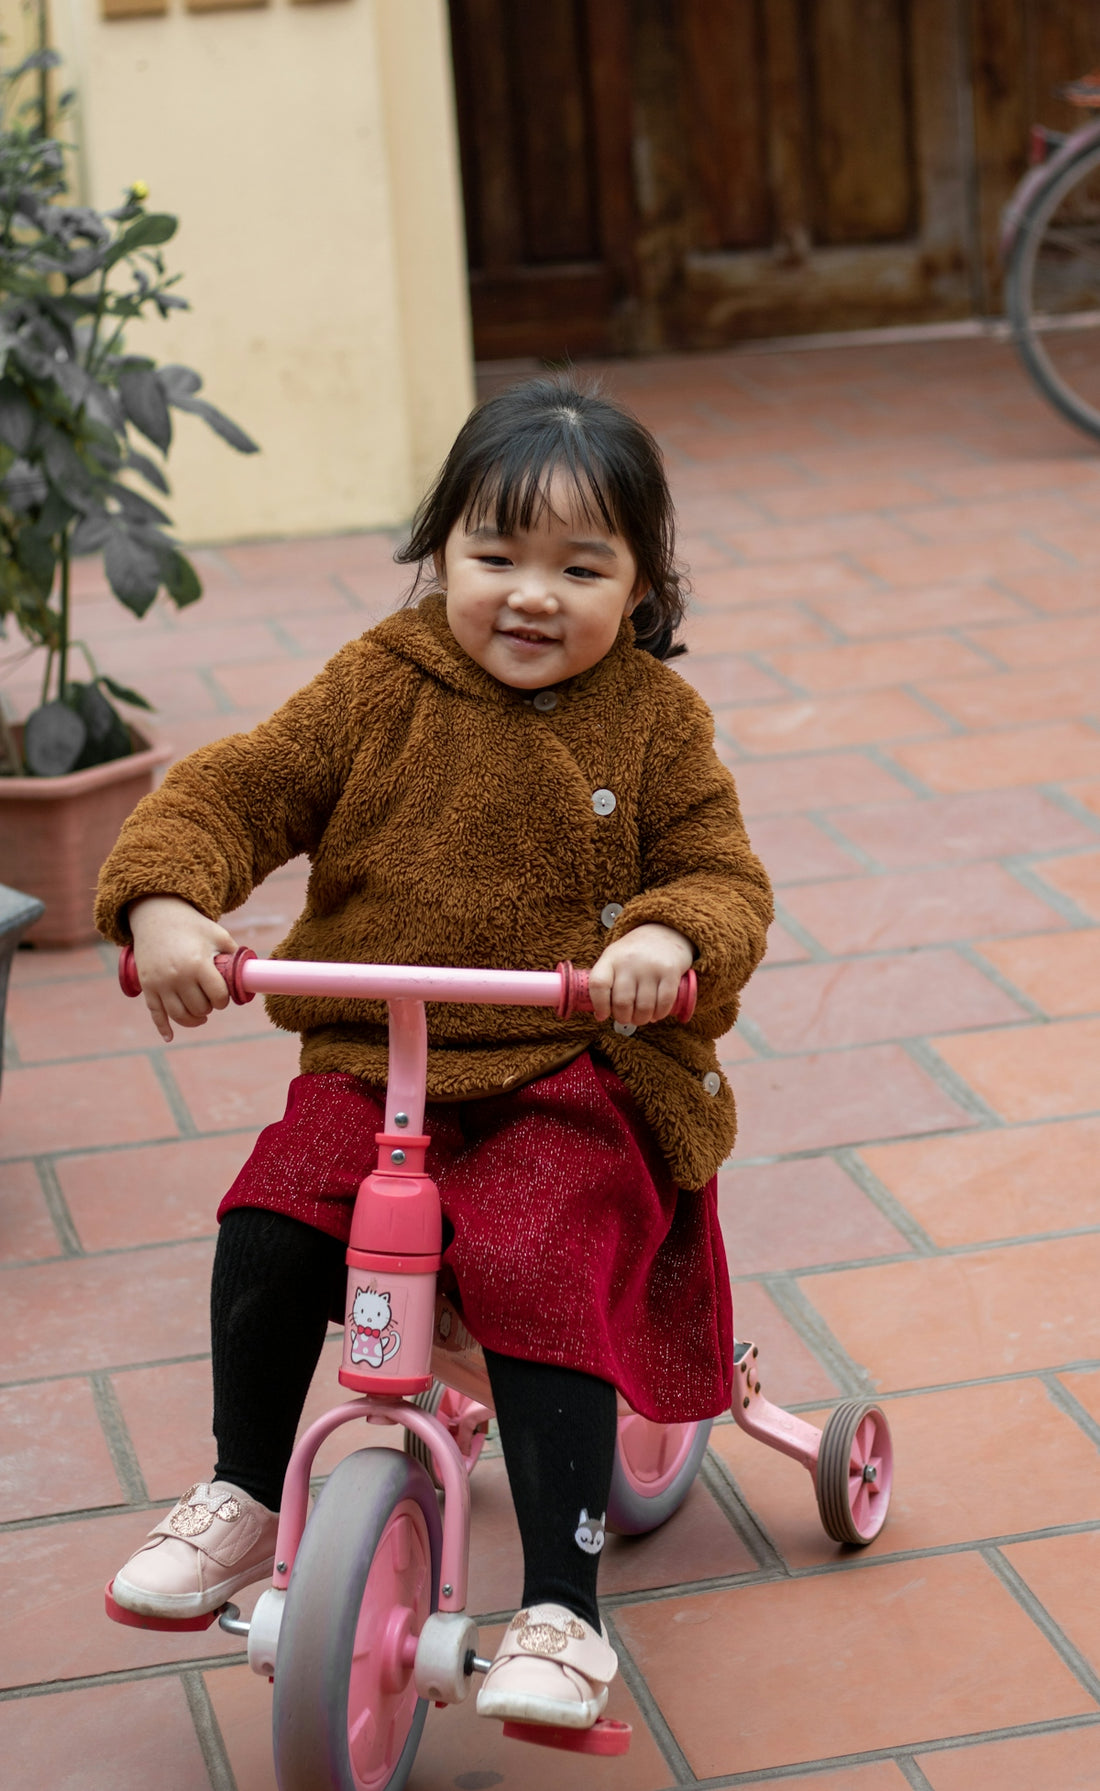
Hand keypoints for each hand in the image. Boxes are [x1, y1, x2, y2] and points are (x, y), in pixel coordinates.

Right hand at [128, 895, 238, 1042]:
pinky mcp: (147, 986)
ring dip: (193, 1020)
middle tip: (211, 1001)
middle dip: (209, 1008)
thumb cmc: (192, 926)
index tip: (223, 997)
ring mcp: (160, 983)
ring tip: (201, 1016)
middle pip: (199, 1007)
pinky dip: (163, 1028)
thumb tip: (251, 973)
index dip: (224, 1000)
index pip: (218, 996)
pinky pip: (155, 1013)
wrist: (157, 915)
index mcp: (198, 964)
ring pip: (179, 1015)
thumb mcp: (218, 935)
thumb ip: (234, 955)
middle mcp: (178, 977)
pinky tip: (170, 1037)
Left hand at [587, 923, 694, 1026]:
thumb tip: (600, 1016)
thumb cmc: (634, 953)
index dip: (599, 1005)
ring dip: (641, 1020)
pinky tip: (655, 1014)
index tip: (603, 1015)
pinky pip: (664, 1002)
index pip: (598, 985)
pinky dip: (659, 1014)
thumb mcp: (614, 958)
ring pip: (644, 1007)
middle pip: (622, 1002)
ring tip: (641, 1018)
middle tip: (626, 1019)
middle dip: (623, 1018)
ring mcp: (650, 967)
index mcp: (611, 958)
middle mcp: (629, 961)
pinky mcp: (670, 972)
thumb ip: (606, 982)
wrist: (664, 931)